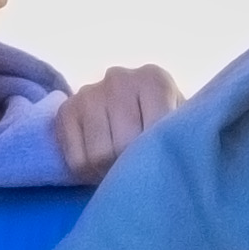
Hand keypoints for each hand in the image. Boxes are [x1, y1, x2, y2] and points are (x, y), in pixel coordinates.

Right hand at [51, 65, 181, 180]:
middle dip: (130, 166)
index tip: (160, 162)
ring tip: (120, 165)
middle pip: (122, 146)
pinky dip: (88, 171)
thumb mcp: (182, 130)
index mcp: (154, 79)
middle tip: (138, 168)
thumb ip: (177, 139)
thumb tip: (162, 165)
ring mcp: (89, 92)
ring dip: (109, 171)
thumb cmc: (166, 129)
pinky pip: (75, 160)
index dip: (155, 158)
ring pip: (97, 156)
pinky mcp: (66, 110)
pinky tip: (100, 163)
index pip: (153, 133)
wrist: (138, 118)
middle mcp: (118, 78)